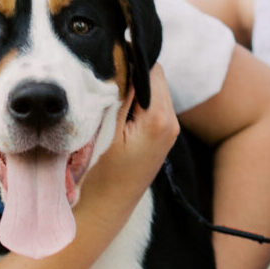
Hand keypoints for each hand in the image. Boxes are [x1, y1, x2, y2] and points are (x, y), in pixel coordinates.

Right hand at [82, 63, 179, 200]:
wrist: (105, 210)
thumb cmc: (99, 175)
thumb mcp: (103, 130)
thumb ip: (117, 94)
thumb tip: (121, 58)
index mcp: (158, 118)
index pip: (150, 68)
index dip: (127, 59)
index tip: (104, 61)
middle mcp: (171, 122)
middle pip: (153, 77)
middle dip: (130, 72)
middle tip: (102, 78)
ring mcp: (168, 130)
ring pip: (151, 89)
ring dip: (131, 87)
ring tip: (106, 96)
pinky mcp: (161, 136)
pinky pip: (150, 105)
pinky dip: (134, 101)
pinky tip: (115, 111)